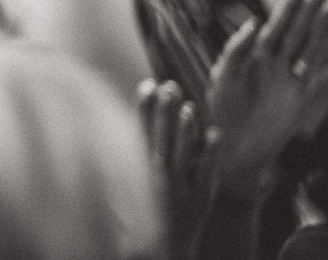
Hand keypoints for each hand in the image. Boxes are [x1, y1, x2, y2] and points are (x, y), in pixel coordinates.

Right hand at [138, 79, 213, 259]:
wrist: (162, 251)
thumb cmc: (141, 220)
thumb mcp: (125, 190)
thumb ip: (122, 163)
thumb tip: (112, 134)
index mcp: (138, 172)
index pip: (139, 133)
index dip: (143, 109)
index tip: (147, 85)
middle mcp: (157, 177)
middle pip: (160, 138)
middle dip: (164, 112)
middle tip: (169, 86)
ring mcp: (179, 188)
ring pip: (182, 154)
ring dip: (185, 130)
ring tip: (189, 107)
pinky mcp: (200, 198)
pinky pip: (206, 173)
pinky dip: (210, 154)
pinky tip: (215, 135)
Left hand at [203, 0, 327, 196]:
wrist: (232, 145)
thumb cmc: (222, 110)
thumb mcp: (222, 76)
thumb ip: (236, 50)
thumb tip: (253, 23)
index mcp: (255, 56)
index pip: (275, 26)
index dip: (287, 8)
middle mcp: (276, 65)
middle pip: (297, 32)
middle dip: (309, 11)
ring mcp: (291, 82)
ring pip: (311, 49)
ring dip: (323, 30)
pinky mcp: (302, 101)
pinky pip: (325, 81)